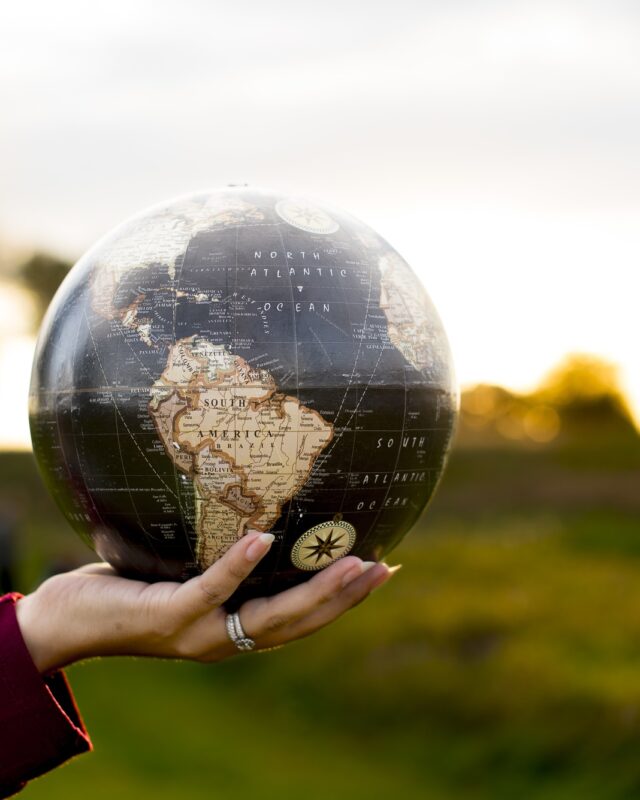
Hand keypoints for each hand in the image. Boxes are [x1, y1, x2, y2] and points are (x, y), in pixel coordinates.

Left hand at [15, 531, 397, 673]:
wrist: (65, 624)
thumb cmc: (127, 592)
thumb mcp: (184, 575)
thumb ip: (219, 559)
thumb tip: (253, 509)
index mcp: (235, 631)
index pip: (301, 618)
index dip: (343, 600)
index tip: (379, 572)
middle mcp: (225, 641)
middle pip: (299, 622)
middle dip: (344, 597)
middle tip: (383, 568)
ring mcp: (198, 632)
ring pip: (269, 615)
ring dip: (313, 591)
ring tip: (349, 562)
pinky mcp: (169, 615)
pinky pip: (211, 589)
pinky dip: (239, 565)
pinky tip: (262, 537)